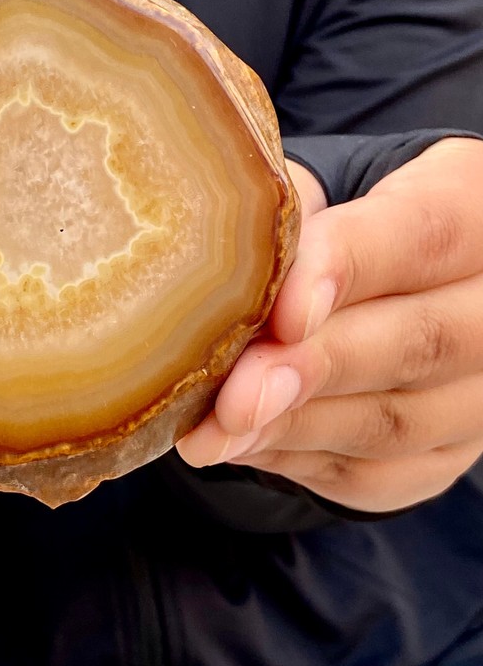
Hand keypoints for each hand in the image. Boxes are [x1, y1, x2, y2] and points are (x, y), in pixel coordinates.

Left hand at [177, 138, 482, 512]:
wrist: (362, 285)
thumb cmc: (324, 224)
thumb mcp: (309, 195)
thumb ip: (282, 216)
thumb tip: (221, 260)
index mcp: (469, 203)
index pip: (423, 234)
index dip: (348, 271)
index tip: (282, 316)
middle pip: (421, 342)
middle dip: (314, 370)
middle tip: (233, 399)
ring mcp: (480, 389)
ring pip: (398, 421)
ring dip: (292, 429)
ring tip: (210, 432)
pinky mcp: (444, 453)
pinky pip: (375, 471)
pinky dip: (295, 458)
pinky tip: (238, 442)